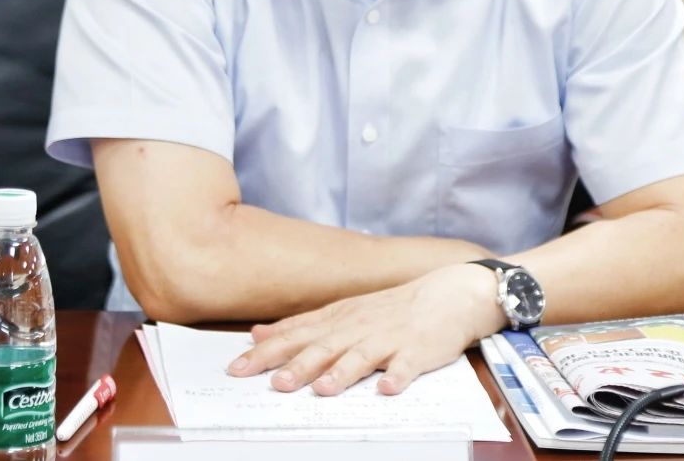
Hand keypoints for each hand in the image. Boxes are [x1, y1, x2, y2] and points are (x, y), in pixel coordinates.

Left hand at [226, 262, 504, 394]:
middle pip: (324, 346)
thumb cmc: (389, 309)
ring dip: (342, 372)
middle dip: (299, 364)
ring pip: (362, 355)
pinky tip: (387, 389)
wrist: (445, 294)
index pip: (297, 334)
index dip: (268, 352)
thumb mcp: (341, 312)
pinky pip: (407, 365)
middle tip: (275, 384)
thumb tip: (256, 334)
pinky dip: (398, 376)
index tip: (238, 367)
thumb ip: (300, 326)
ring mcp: (389, 337)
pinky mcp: (418, 350)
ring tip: (323, 389)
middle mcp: (359, 326)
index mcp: (338, 318)